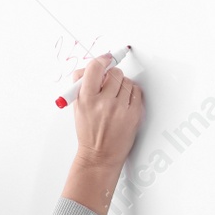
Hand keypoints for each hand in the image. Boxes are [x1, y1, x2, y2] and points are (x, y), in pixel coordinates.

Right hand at [60, 52, 144, 214]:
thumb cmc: (89, 132)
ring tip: (115, 98)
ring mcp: (120, 109)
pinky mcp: (134, 114)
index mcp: (86, 99)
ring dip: (122, 86)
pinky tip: (124, 103)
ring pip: (127, 82)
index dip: (101, 60)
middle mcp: (103, 103)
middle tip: (108, 84)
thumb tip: (92, 67)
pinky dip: (131, 94)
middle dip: (112, 76)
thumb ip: (82, 85)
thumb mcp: (77, 107)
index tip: (105, 59)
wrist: (100, 155)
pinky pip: (137, 92)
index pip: (95, 68)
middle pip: (114, 73)